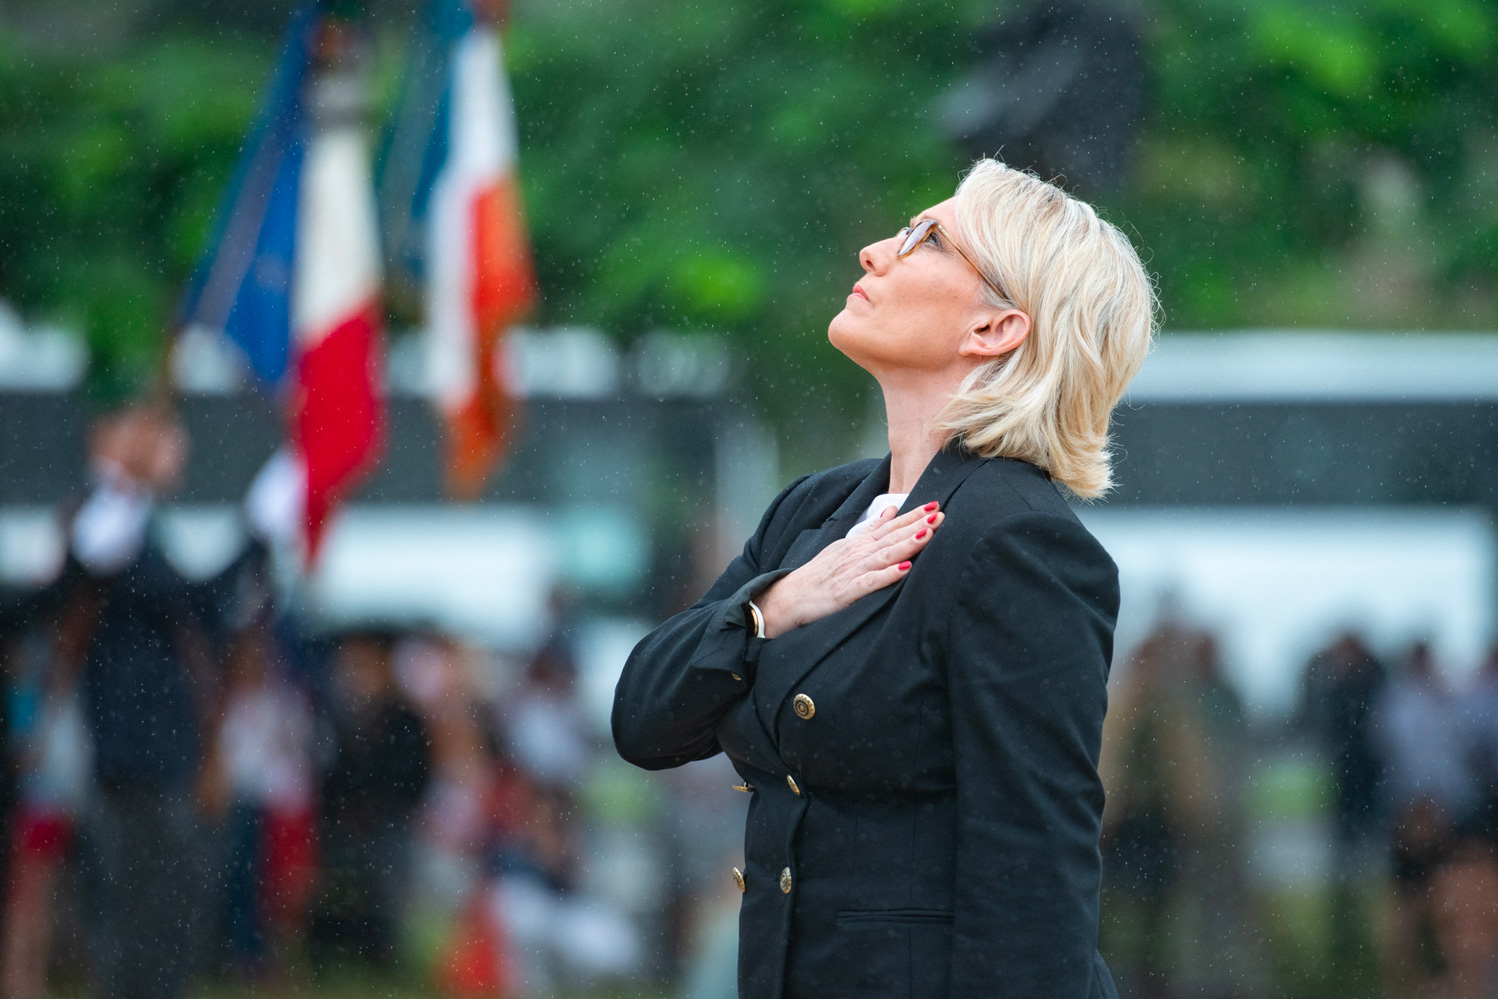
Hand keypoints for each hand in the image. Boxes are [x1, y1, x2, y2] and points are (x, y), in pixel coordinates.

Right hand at [756, 502, 943, 637]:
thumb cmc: (821, 573)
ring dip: (906, 544)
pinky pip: (870, 582)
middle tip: (940, 514)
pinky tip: (905, 570)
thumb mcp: (845, 546)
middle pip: (892, 537)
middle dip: (917, 525)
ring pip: (885, 555)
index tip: (935, 504)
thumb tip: (892, 510)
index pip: (891, 526)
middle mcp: (858, 553)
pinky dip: (888, 576)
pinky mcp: (847, 591)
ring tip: (927, 535)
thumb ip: (871, 529)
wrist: (792, 595)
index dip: (913, 515)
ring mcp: (853, 571)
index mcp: (860, 543)